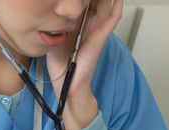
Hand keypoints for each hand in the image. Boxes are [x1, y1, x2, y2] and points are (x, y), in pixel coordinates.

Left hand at [45, 0, 123, 129]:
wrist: (67, 83)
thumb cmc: (60, 64)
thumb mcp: (52, 35)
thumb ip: (55, 22)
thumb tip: (51, 9)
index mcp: (79, 25)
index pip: (84, 4)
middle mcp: (90, 25)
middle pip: (97, 1)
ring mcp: (97, 30)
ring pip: (106, 5)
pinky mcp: (101, 36)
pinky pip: (112, 17)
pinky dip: (116, 5)